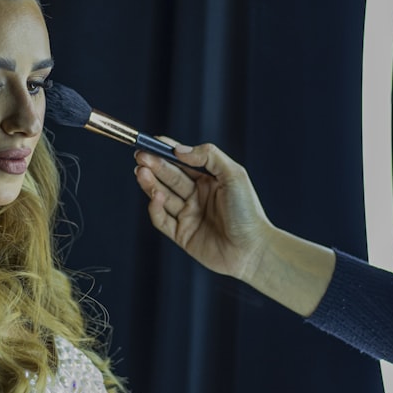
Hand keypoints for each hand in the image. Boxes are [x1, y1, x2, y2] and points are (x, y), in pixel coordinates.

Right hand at [133, 141, 272, 283]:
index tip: (151, 143)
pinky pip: (162, 220)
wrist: (253, 249)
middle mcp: (197, 197)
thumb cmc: (247, 210)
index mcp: (209, 181)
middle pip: (169, 177)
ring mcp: (188, 216)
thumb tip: (179, 150)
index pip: (182, 163)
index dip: (165, 153)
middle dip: (154, 166)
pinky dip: (156, 208)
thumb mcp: (233, 174)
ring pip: (162, 197)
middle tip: (140, 157)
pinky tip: (156, 196)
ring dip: (151, 183)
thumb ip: (208, 156)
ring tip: (141, 172)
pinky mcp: (182, 236)